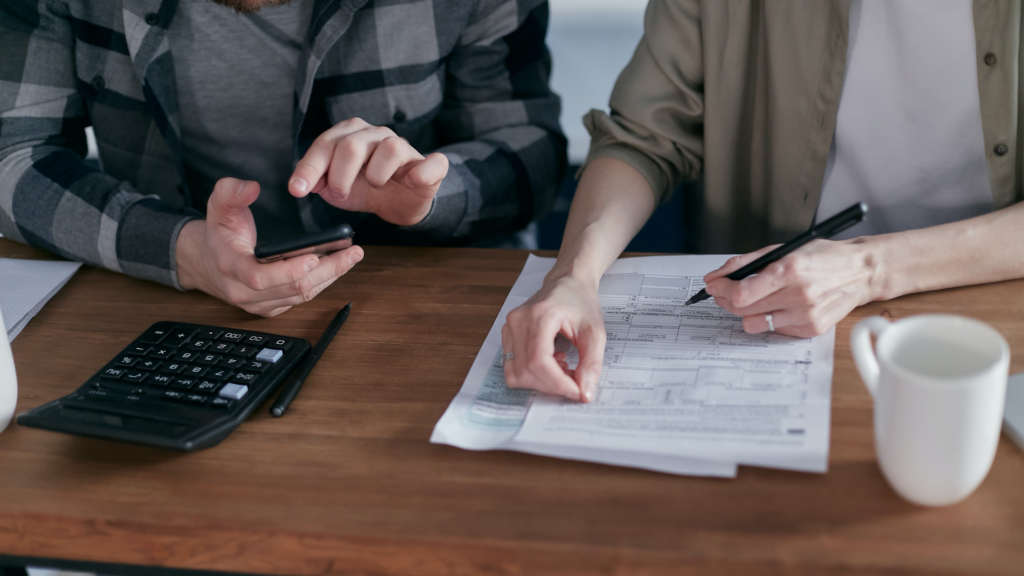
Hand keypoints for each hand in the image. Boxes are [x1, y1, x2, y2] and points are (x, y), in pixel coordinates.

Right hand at [176, 178, 363, 315]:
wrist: (209, 263)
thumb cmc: (219, 233)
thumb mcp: (218, 206)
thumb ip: (231, 192)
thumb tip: (251, 187)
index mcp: (231, 268)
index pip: (260, 278)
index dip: (288, 271)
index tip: (314, 257)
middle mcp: (245, 292)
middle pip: (292, 289)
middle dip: (326, 271)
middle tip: (351, 253)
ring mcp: (260, 304)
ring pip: (301, 296)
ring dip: (330, 277)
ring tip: (352, 256)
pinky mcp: (272, 307)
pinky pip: (301, 299)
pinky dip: (322, 282)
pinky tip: (338, 265)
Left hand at [288, 117, 448, 225]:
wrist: (398, 203)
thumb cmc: (365, 189)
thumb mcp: (335, 188)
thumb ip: (317, 181)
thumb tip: (304, 183)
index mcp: (351, 134)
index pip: (326, 144)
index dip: (309, 168)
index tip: (297, 190)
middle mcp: (377, 134)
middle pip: (352, 146)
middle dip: (340, 177)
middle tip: (340, 193)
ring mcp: (405, 147)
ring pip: (390, 148)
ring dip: (375, 175)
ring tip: (374, 185)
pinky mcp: (430, 166)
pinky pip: (432, 163)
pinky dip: (421, 173)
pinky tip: (410, 181)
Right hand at [501, 276, 606, 401]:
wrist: (567, 282)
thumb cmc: (580, 302)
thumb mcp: (595, 332)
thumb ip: (591, 364)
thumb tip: (584, 393)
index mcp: (540, 315)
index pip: (539, 361)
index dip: (558, 383)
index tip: (577, 391)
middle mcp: (518, 321)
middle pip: (526, 371)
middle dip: (552, 385)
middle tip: (574, 381)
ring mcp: (509, 327)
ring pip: (515, 374)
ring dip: (541, 382)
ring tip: (562, 368)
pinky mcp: (507, 335)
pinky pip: (512, 367)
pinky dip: (532, 374)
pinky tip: (551, 362)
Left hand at [703, 239, 882, 336]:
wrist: (860, 272)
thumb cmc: (821, 257)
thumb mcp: (783, 249)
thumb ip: (746, 262)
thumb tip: (716, 276)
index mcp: (789, 270)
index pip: (741, 293)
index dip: (720, 290)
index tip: (713, 285)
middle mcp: (798, 295)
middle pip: (743, 310)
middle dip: (725, 300)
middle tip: (723, 292)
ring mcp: (806, 315)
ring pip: (754, 324)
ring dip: (746, 312)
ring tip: (752, 299)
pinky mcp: (811, 329)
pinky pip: (774, 330)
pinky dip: (769, 318)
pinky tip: (778, 305)